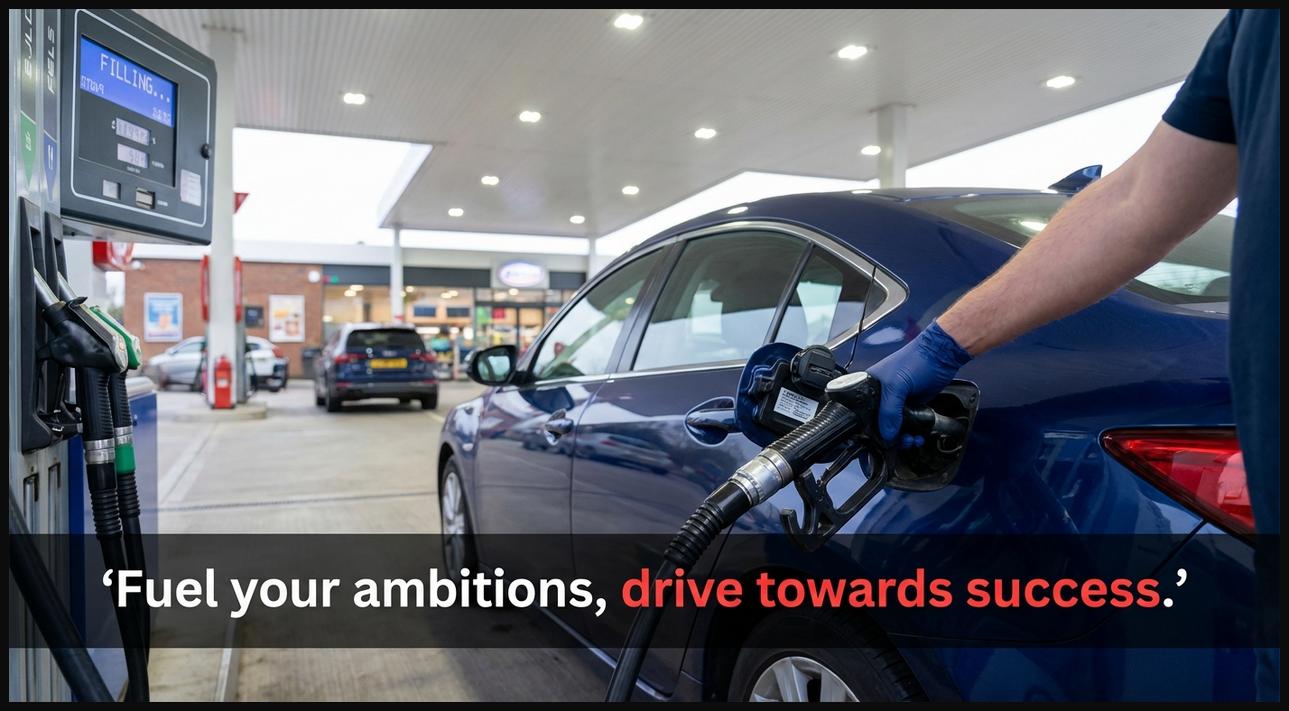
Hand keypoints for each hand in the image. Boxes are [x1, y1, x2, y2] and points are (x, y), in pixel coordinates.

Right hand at [865, 321, 971, 445]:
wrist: (942, 356)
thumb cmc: (916, 361)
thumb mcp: (897, 386)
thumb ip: (890, 412)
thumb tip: (887, 436)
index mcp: (869, 386)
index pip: (863, 414)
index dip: (870, 429)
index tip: (879, 441)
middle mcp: (880, 395)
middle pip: (878, 423)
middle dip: (889, 436)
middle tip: (899, 442)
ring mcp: (896, 401)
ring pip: (893, 427)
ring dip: (902, 437)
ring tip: (911, 440)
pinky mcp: (911, 405)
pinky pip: (907, 424)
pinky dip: (912, 432)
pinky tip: (918, 436)